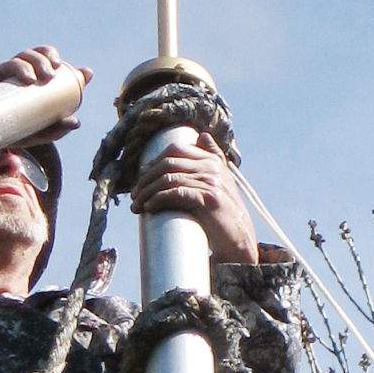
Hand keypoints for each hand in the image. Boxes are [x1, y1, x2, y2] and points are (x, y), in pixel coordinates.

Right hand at [0, 45, 93, 142]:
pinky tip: (28, 77)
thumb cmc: (8, 132)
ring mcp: (6, 72)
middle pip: (37, 55)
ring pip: (23, 56)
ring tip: (44, 77)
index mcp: (32, 80)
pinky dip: (19, 68)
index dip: (68, 63)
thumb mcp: (36, 134)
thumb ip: (55, 129)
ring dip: (36, 61)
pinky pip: (6, 66)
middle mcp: (19, 72)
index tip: (84, 73)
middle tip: (54, 75)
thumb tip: (76, 122)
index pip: (49, 63)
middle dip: (48, 58)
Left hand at [130, 132, 258, 263]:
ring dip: (147, 192)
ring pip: (168, 179)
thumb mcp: (220, 180)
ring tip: (136, 205)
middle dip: (146, 179)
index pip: (175, 149)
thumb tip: (201, 135)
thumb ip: (213, 157)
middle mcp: (212, 167)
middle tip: (134, 195)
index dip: (154, 162)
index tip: (141, 178)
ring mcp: (211, 182)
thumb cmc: (223, 211)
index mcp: (212, 159)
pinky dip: (158, 199)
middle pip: (168, 163)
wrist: (240, 237)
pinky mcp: (209, 199)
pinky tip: (149, 208)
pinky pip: (176, 193)